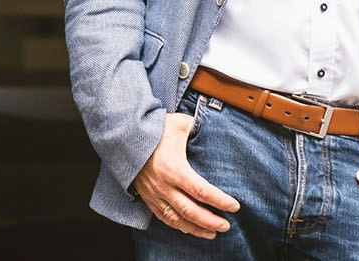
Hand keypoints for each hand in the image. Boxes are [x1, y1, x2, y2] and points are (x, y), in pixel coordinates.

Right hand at [132, 110, 240, 237]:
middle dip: (211, 221)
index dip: (220, 201)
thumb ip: (198, 127)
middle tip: (226, 226)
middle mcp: (164, 186)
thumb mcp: (178, 124)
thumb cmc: (153, 130)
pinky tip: (190, 229)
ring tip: (213, 233)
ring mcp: (154, 194)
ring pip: (177, 219)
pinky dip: (179, 226)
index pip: (202, 191)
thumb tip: (214, 128)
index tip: (235, 206)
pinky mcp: (147, 197)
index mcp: (174, 169)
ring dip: (196, 229)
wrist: (124, 138)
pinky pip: (164, 218)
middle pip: (191, 211)